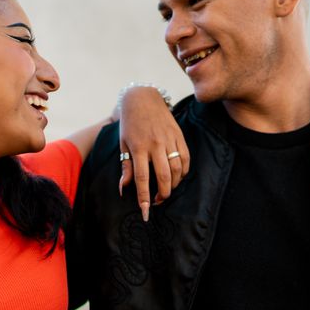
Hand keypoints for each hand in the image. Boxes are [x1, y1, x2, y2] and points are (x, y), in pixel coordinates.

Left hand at [118, 86, 189, 220]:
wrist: (143, 98)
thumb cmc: (130, 123)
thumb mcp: (123, 143)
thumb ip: (126, 166)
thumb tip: (124, 189)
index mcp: (138, 147)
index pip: (141, 178)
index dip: (144, 197)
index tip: (146, 211)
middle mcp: (155, 144)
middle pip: (163, 176)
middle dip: (163, 194)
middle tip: (158, 201)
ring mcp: (169, 139)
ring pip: (177, 169)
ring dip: (174, 185)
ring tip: (166, 190)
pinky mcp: (179, 136)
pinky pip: (186, 158)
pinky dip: (184, 171)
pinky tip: (178, 177)